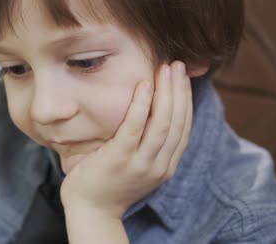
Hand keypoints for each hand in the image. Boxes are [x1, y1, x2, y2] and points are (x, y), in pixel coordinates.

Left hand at [60, 61, 192, 218]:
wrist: (89, 210)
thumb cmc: (108, 182)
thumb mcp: (137, 165)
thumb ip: (147, 144)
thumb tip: (151, 113)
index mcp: (165, 166)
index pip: (183, 129)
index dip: (186, 101)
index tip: (183, 79)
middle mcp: (159, 166)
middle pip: (177, 123)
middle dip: (180, 91)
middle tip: (177, 65)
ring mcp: (140, 164)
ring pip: (162, 123)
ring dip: (167, 93)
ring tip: (166, 68)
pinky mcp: (120, 159)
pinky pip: (134, 128)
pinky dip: (142, 106)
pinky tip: (145, 85)